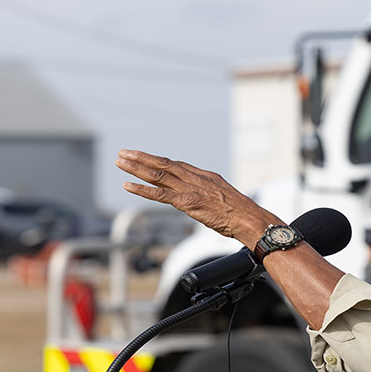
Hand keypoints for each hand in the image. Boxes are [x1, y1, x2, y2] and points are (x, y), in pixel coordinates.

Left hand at [116, 149, 277, 245]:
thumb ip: (210, 197)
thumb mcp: (224, 200)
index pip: (177, 165)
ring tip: (120, 162)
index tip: (145, 157)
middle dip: (142, 158)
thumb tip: (204, 202)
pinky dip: (142, 189)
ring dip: (137, 168)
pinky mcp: (187, 202)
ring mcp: (191, 189)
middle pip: (164, 164)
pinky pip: (160, 194)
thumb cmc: (241, 214)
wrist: (250, 219)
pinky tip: (127, 186)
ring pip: (158, 175)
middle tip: (124, 153)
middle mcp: (196, 178)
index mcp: (205, 177)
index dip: (159, 161)